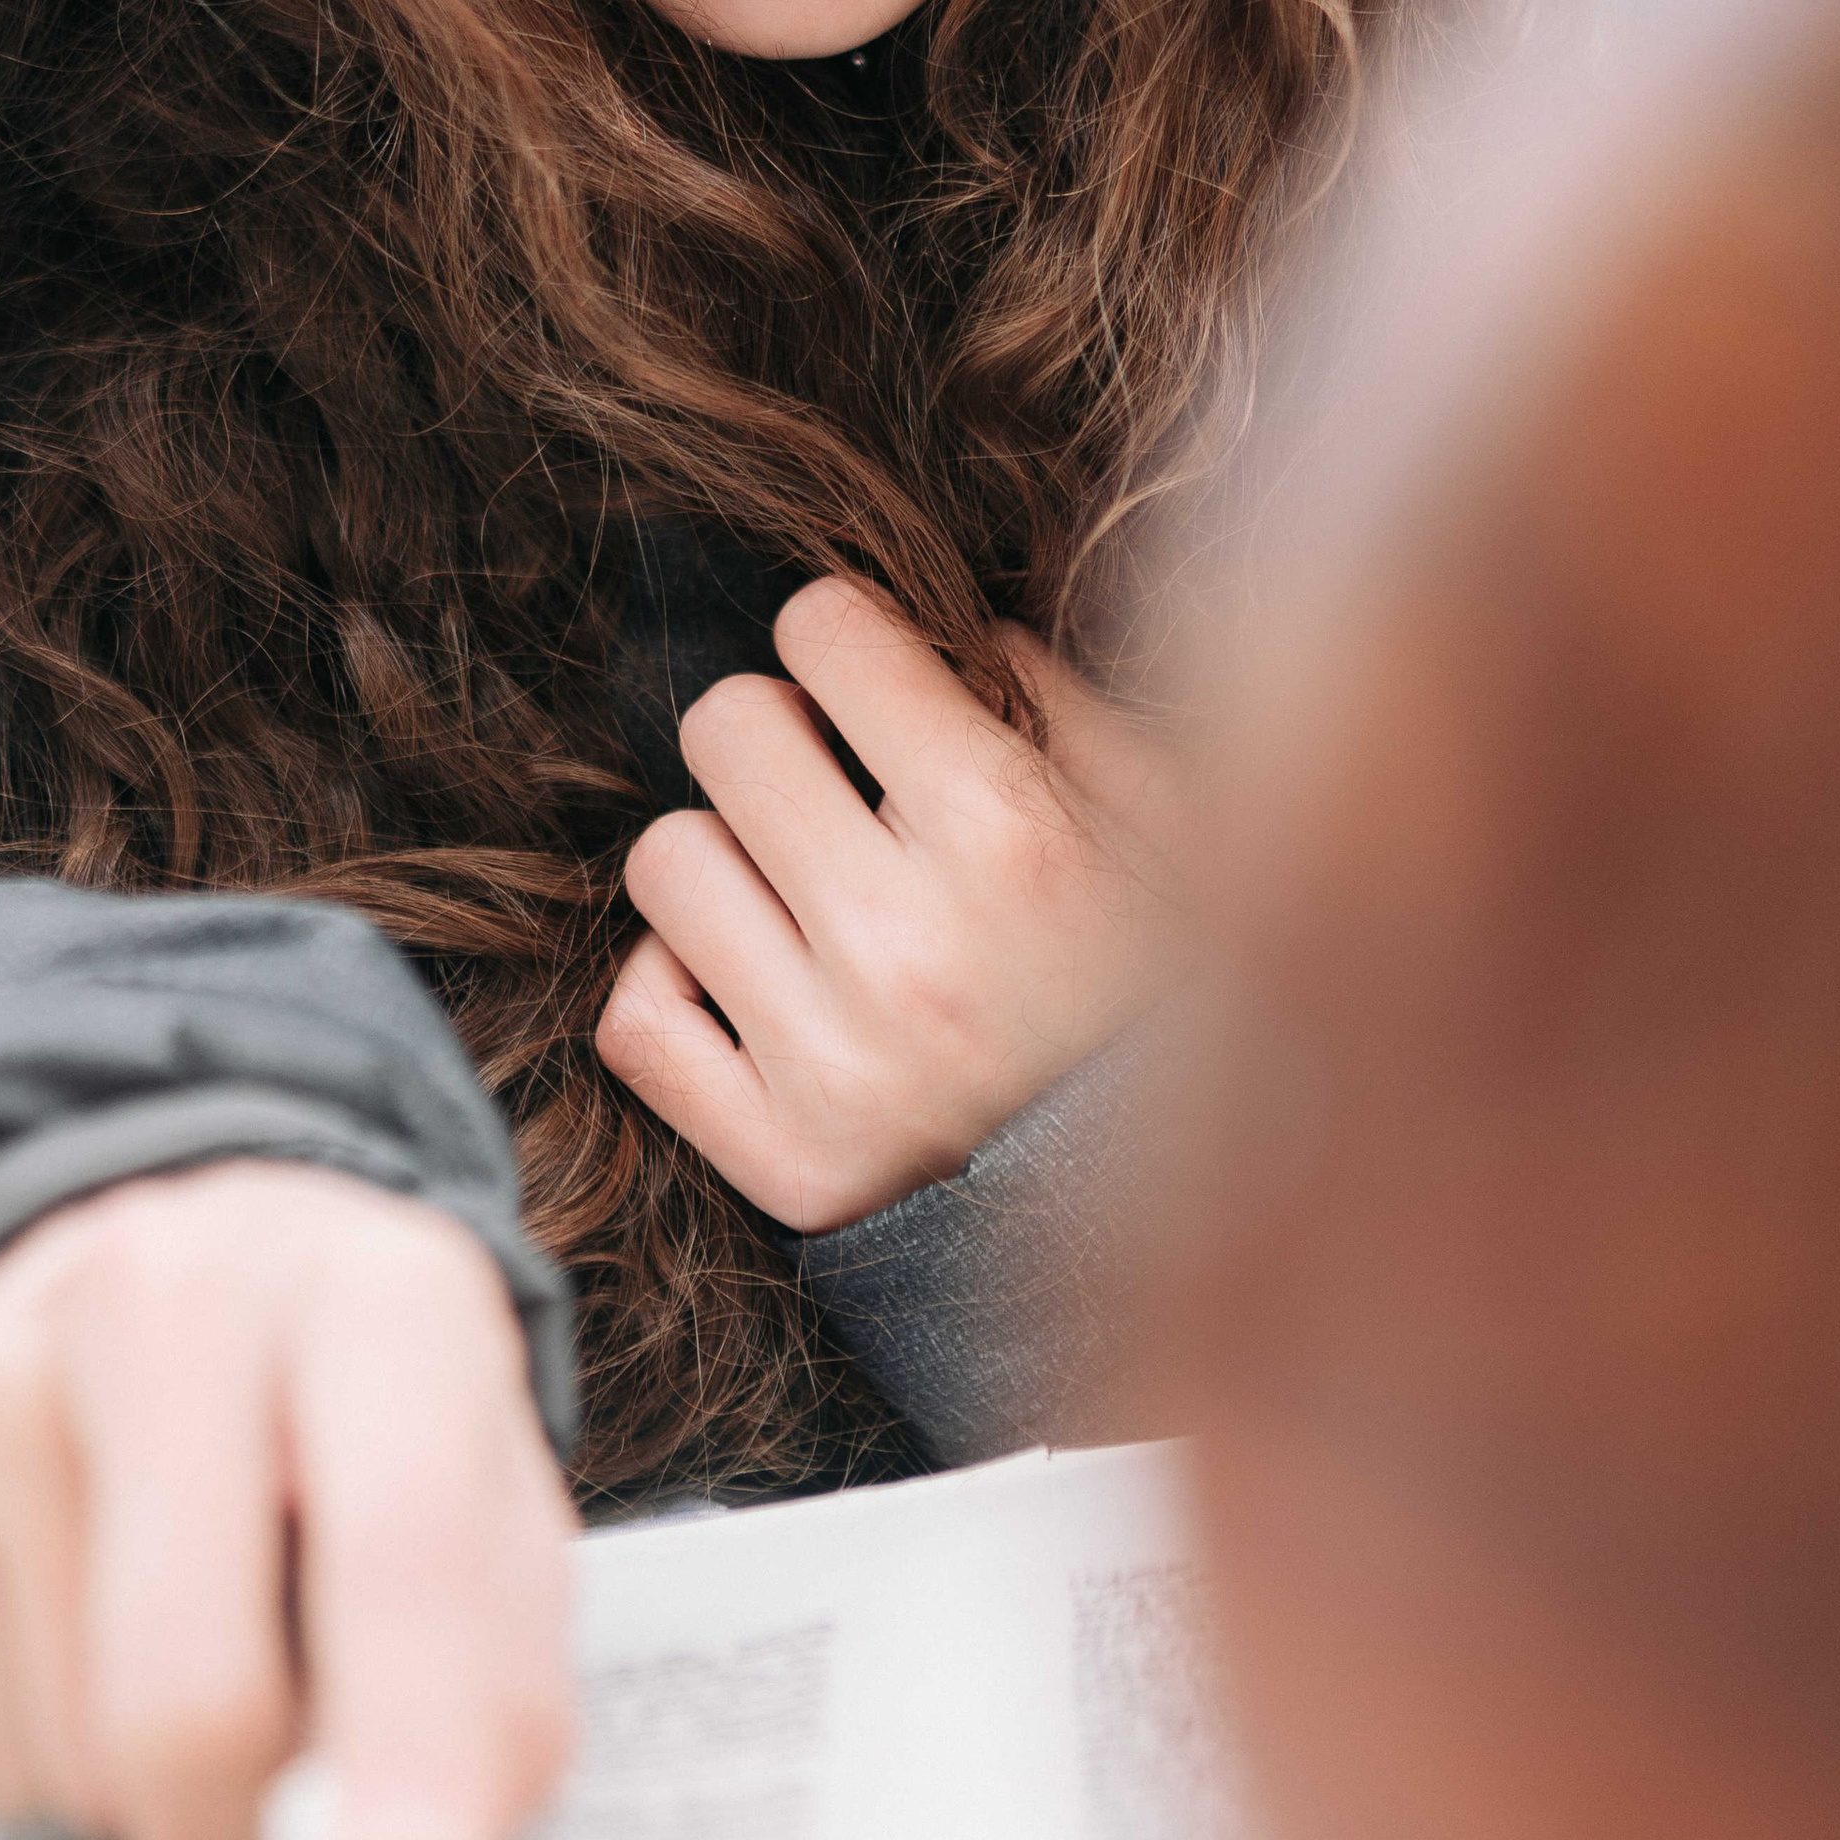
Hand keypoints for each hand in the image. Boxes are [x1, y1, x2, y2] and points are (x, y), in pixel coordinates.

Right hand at [0, 1162, 575, 1839]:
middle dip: (250, 1834)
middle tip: (293, 1837)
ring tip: (208, 1658)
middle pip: (191, 1694)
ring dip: (157, 1795)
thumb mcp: (496, 1517)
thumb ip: (495, 1695)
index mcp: (380, 1292)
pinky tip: (97, 1628)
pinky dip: (55, 1758)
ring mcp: (5, 1356)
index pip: (401, 1538)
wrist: (200, 1280)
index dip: (411, 1738)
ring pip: (76, 1753)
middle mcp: (177, 1289)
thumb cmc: (374, 1430)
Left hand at [595, 574, 1182, 1231]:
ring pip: (665, 862)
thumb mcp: (1174, 820)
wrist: (1204, 1209)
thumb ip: (1061, 704)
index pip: (822, 631)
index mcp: (1011, 836)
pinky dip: (681, 990)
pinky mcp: (787, 1163)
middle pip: (722, 728)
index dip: (844, 640)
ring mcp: (835, 1064)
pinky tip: (763, 989)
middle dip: (778, 736)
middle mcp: (907, 945)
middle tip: (833, 785)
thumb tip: (948, 631)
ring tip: (807, 898)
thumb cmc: (1182, 982)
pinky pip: (634, 1020)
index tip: (869, 681)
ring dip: (729, 864)